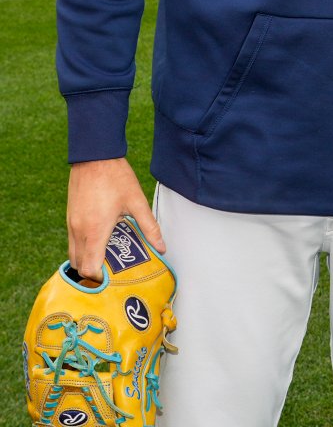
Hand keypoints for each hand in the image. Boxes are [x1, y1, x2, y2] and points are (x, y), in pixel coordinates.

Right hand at [67, 158, 164, 280]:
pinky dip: (83, 246)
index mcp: (95, 231)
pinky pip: (72, 241)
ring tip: (108, 253)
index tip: (114, 277)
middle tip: (113, 268)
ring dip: (87, 259)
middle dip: (94, 272)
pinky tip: (100, 237)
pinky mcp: (69, 217)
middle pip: (79, 266)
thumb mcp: (137, 202)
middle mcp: (79, 231)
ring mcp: (71, 224)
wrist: (94, 156)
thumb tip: (162, 248)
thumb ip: (149, 227)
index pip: (89, 269)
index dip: (100, 278)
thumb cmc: (116, 178)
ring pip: (73, 254)